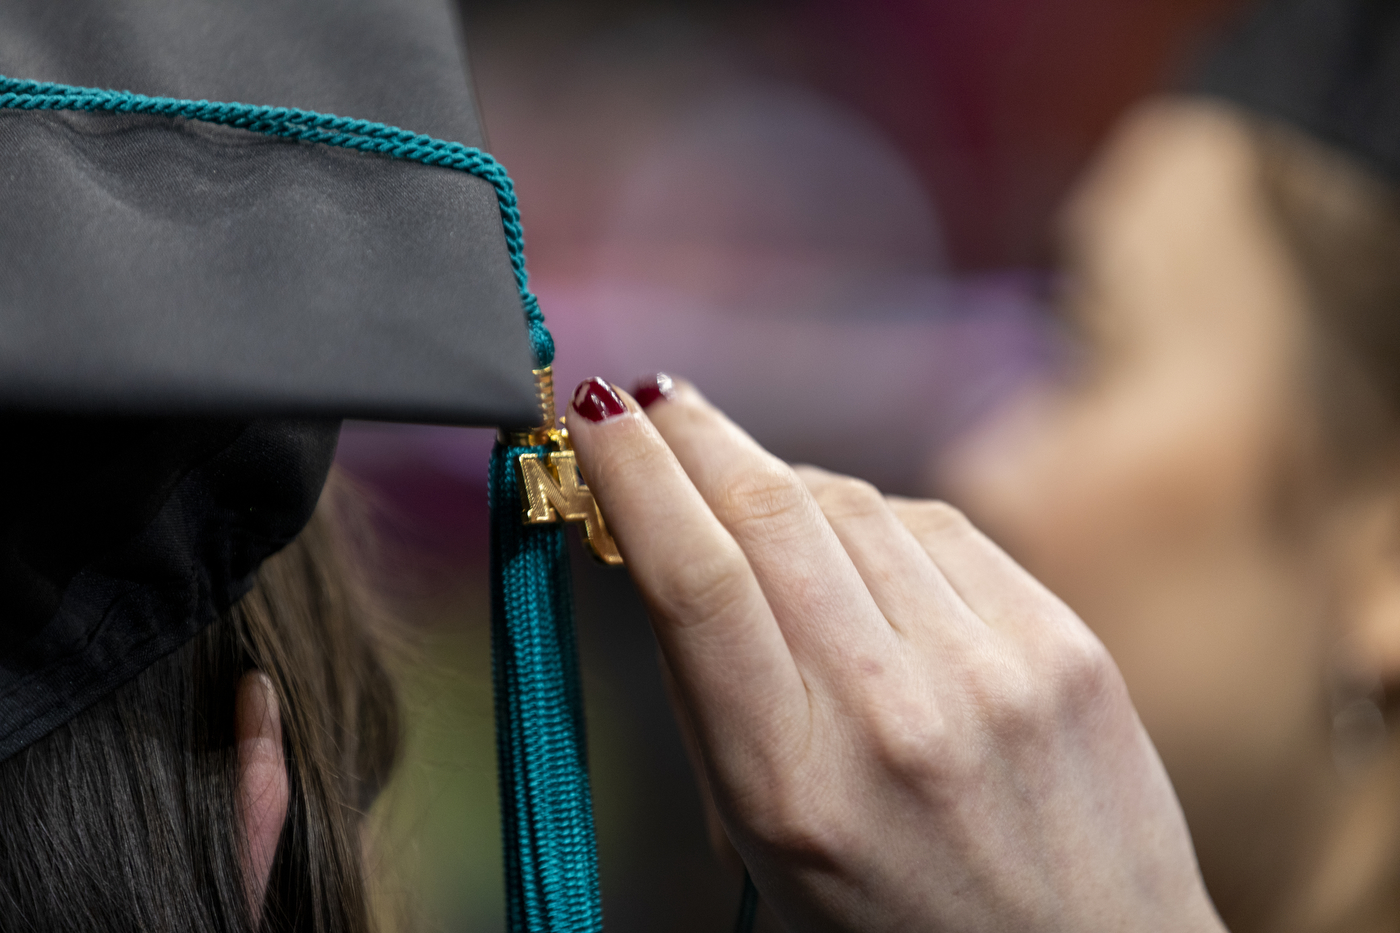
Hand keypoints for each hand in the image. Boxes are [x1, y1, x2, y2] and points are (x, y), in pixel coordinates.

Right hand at [567, 376, 1223, 932]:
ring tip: (748, 490)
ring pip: (852, 503)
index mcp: (794, 789)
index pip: (697, 581)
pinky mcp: (1060, 640)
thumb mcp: (763, 842)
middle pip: (771, 512)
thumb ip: (713, 698)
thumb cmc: (894, 921)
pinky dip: (873, 519)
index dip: (635, 475)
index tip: (597, 419)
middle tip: (651, 401)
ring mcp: (993, 669)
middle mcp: (895, 716)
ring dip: (782, 479)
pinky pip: (934, 526)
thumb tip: (667, 546)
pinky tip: (853, 543)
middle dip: (694, 436)